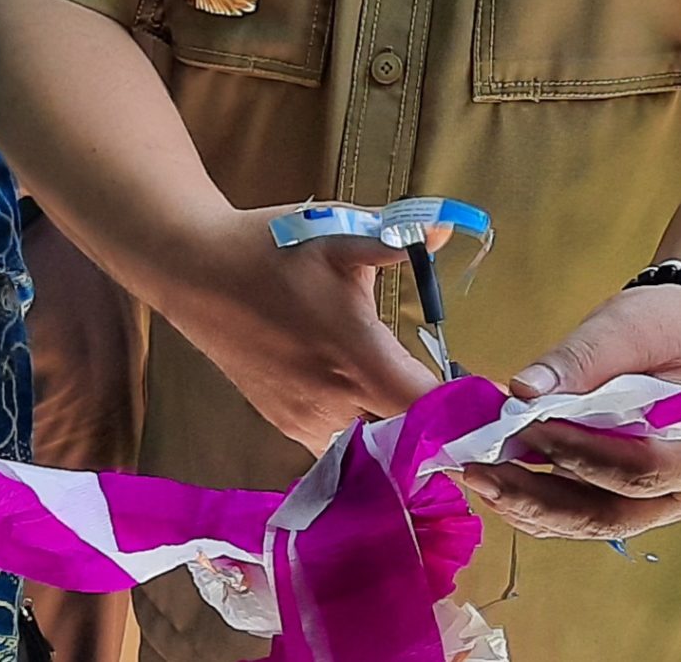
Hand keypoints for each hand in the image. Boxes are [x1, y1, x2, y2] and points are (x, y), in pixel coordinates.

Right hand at [158, 206, 437, 451]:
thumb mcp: (339, 233)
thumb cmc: (270, 249)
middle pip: (404, 441)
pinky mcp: (282, 422)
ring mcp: (303, 419)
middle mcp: (333, 400)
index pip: (426, 408)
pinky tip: (364, 403)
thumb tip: (445, 232)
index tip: (486, 406)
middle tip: (456, 411)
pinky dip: (357, 434)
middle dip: (432, 430)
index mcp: (357, 357)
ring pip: (368, 449)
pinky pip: (334, 444)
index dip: (461, 414)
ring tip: (411, 408)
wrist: (194, 270)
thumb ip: (397, 240)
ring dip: (392, 434)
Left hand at [461, 283, 680, 540]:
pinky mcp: (624, 497)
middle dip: (537, 498)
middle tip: (481, 473)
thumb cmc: (674, 326)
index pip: (640, 468)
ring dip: (528, 504)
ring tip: (478, 475)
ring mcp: (653, 502)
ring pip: (585, 520)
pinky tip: (498, 478)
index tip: (527, 428)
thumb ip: (582, 359)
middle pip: (606, 514)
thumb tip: (525, 390)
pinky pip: (578, 509)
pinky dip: (536, 498)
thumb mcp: (632, 327)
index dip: (580, 453)